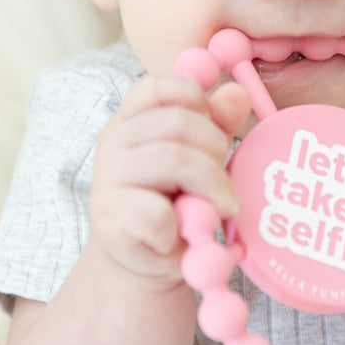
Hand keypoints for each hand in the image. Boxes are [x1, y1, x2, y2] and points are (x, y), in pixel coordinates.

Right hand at [89, 74, 250, 286]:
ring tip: (219, 208)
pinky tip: (182, 234)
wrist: (146, 258)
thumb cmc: (176, 202)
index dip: (197, 101)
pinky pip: (158, 211)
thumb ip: (218, 123)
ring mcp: (108, 177)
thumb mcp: (201, 157)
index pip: (161, 86)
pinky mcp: (111, 216)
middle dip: (215, 149)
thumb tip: (237, 92)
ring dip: (211, 186)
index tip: (214, 130)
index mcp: (132, 118)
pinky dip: (181, 225)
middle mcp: (114, 140)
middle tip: (224, 181)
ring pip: (175, 160)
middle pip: (179, 122)